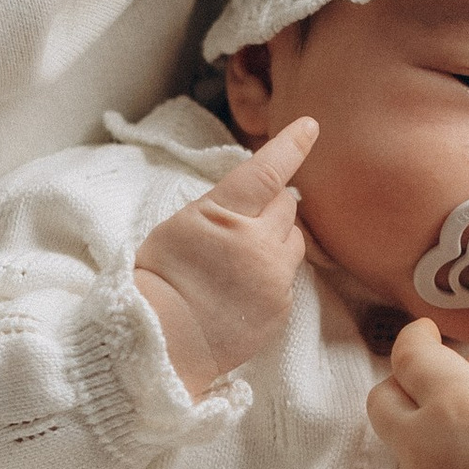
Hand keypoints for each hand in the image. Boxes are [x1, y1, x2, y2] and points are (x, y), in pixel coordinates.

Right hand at [134, 113, 316, 395]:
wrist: (162, 341)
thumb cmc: (159, 279)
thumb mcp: (181, 226)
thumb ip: (222, 208)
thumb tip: (254, 196)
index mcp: (224, 215)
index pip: (267, 171)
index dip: (290, 145)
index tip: (310, 126)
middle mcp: (257, 243)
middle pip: (287, 205)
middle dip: (271, 207)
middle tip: (240, 225)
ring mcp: (273, 277)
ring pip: (295, 241)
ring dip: (277, 240)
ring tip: (241, 259)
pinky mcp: (282, 307)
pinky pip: (289, 277)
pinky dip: (273, 275)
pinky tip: (242, 288)